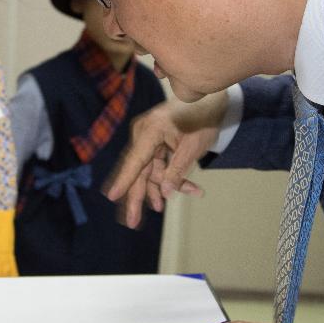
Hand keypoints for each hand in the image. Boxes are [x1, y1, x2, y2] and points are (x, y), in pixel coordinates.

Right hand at [103, 91, 228, 227]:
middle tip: (132, 223)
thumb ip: (176, 171)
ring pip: (151, 171)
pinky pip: (158, 164)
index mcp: (150, 131)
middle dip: (139, 197)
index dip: (124, 182)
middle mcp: (144, 134)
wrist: (211, 100)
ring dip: (164, 187)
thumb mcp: (192, 148)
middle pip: (138, 171)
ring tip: (174, 201)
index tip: (112, 196)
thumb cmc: (203, 119)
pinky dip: (170, 176)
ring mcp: (148, 138)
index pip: (135, 162)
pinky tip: (182, 190)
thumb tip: (164, 193)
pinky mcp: (155, 142)